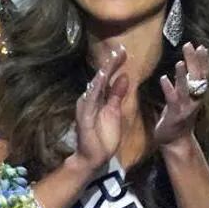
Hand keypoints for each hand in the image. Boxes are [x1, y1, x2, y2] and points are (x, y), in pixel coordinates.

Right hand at [70, 47, 128, 172]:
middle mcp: (89, 100)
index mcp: (99, 99)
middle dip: (110, 64)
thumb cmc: (103, 137)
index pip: (107, 79)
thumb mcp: (115, 113)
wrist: (93, 157)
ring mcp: (86, 108)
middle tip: (119, 50)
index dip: (115, 65)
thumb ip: (117, 95)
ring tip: (111, 61)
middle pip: (100, 79)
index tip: (123, 52)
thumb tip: (124, 77)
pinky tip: (100, 80)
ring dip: (103, 73)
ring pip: (95, 87)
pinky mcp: (85, 117)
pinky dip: (95, 89)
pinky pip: (90, 101)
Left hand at [154, 43, 208, 147]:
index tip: (199, 46)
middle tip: (190, 46)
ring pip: (186, 88)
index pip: (201, 74)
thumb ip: (182, 83)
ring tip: (179, 62)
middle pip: (197, 77)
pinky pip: (173, 100)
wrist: (175, 140)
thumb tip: (182, 66)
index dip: (202, 60)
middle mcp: (194, 99)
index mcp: (196, 94)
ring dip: (182, 75)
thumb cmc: (177, 117)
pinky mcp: (176, 114)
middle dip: (195, 61)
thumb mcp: (182, 97)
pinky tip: (163, 78)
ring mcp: (186, 106)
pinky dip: (169, 88)